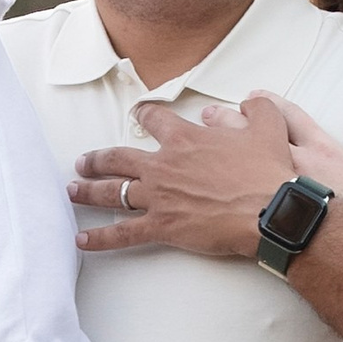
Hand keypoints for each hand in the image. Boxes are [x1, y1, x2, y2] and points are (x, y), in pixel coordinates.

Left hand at [68, 92, 296, 258]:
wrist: (270, 209)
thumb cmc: (268, 172)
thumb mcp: (269, 127)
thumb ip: (258, 108)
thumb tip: (251, 100)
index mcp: (185, 138)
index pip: (155, 119)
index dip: (144, 115)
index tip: (138, 115)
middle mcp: (163, 164)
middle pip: (119, 157)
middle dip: (97, 159)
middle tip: (82, 162)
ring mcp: (159, 196)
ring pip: (113, 192)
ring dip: (88, 191)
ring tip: (72, 191)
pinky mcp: (162, 226)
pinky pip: (122, 234)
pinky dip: (100, 239)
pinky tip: (81, 242)